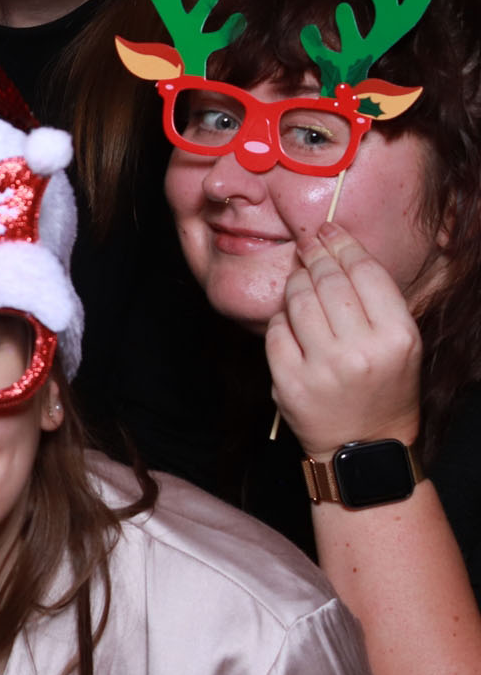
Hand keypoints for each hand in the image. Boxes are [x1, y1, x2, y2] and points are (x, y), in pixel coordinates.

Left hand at [265, 221, 422, 460]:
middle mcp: (361, 351)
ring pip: (297, 300)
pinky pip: (275, 330)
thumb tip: (338, 249)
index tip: (329, 229)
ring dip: (295, 281)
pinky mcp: (289, 382)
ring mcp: (322, 368)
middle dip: (316, 254)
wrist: (363, 446)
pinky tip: (290, 318)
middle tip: (308, 242)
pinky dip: (280, 318)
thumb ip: (376, 301)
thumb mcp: (399, 344)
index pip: (365, 273)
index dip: (344, 244)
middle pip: (328, 281)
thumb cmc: (383, 387)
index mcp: (397, 337)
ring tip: (300, 276)